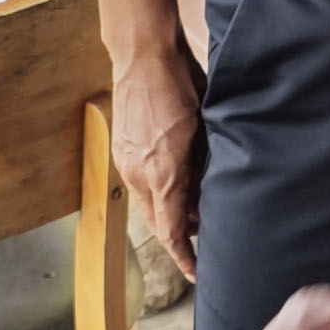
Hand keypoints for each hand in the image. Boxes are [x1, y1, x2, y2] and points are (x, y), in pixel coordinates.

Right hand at [112, 37, 206, 277]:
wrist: (143, 56)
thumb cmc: (184, 87)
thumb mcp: (206, 131)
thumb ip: (203, 169)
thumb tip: (207, 200)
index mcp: (164, 174)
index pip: (172, 231)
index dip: (184, 257)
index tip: (197, 273)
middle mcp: (139, 174)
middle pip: (158, 223)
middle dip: (179, 239)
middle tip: (202, 243)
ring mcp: (126, 163)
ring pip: (148, 206)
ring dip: (169, 215)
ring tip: (195, 213)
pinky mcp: (121, 151)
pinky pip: (138, 186)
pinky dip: (157, 196)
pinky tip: (175, 188)